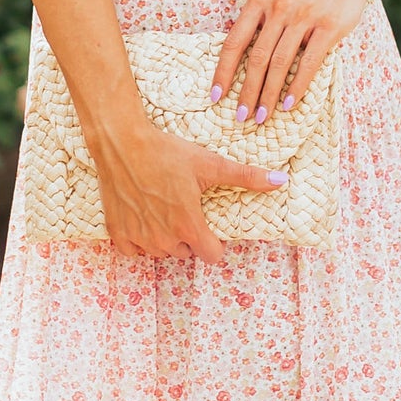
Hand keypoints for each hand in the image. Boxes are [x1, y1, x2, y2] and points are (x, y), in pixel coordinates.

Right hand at [95, 124, 287, 262]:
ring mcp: (140, 239)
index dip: (213, 243)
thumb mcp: (210, 164)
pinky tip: (142, 216)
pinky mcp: (118, 233)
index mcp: (190, 227)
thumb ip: (246, 177)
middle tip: (182, 207)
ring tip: (161, 208)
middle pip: (185, 252)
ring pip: (160, 251)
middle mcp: (165, 239)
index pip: (212, 256)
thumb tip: (281, 181)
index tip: (207, 225)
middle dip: (187, 236)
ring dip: (163, 237)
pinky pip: (134, 251)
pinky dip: (139, 238)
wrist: (122, 144)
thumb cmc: (166, 152)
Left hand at [212, 0, 368, 125]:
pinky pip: (309, 62)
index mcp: (259, 3)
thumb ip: (258, 26)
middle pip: (257, 58)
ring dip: (269, 94)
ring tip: (262, 116)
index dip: (223, 71)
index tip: (216, 96)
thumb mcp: (274, 2)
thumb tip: (240, 68)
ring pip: (280, 63)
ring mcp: (304, 17)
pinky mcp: (328, 27)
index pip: (234, 42)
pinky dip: (297, 86)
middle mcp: (279, 9)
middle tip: (241, 116)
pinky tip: (288, 104)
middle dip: (248, 91)